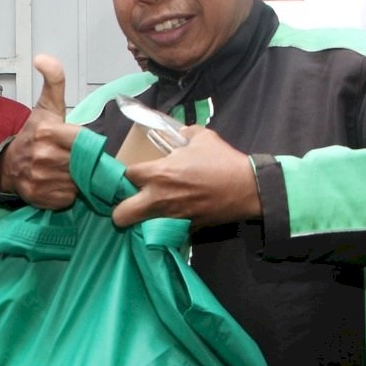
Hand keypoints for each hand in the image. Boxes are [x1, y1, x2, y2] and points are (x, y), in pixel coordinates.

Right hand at [0, 54, 80, 208]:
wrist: (9, 165)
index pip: (85, 141)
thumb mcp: (47, 106)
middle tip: (78, 159)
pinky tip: (59, 184)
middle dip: (84, 162)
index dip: (88, 145)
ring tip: (67, 170)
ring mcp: (41, 178)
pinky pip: (68, 197)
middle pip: (84, 163)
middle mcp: (43, 156)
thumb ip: (54, 81)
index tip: (85, 145)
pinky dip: (67, 193)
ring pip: (78, 181)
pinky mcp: (40, 197)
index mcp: (48, 132)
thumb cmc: (34, 135)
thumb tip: (43, 57)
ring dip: (77, 179)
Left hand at [112, 126, 261, 227]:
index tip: (127, 178)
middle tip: (127, 204)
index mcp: (158, 173)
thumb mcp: (202, 137)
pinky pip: (164, 233)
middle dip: (118, 211)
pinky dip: (162, 230)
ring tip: (144, 216)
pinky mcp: (184, 229)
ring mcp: (170, 217)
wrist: (247, 188)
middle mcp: (158, 198)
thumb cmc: (222, 161)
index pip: (124, 176)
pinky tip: (167, 223)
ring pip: (139, 229)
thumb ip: (185, 134)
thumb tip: (180, 132)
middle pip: (120, 214)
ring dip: (138, 223)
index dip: (121, 177)